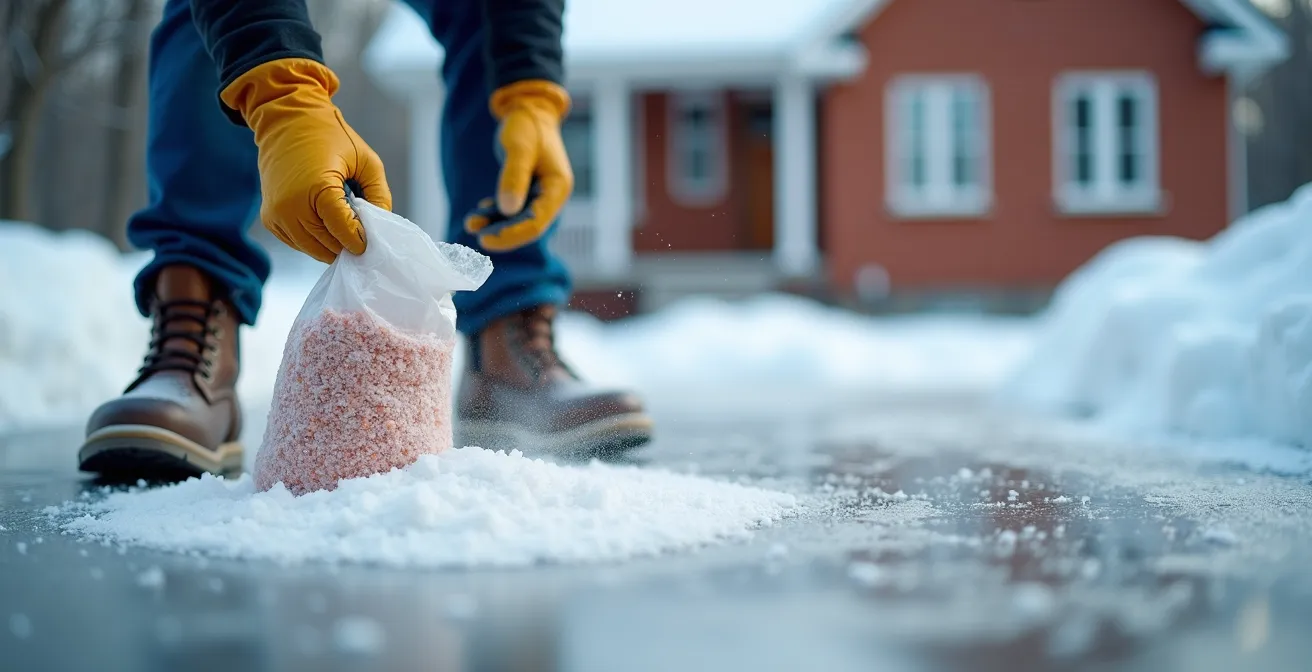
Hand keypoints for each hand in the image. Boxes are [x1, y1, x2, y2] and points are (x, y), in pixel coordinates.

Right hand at [221, 58, 391, 262]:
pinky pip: (297, 243)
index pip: (343, 230)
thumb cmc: (329, 136)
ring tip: (345, 233)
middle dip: (347, 245)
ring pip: (312, 249)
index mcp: (318, 188)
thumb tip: (380, 225)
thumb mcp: (366, 159)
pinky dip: (314, 242)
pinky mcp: (270, 218)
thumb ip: (379, 194)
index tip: (371, 242)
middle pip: (328, 245)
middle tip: (362, 238)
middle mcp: (292, 205)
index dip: (360, 240)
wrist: (286, 120)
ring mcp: (277, 214)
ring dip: (331, 246)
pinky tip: (326, 227)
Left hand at [464, 80, 572, 251]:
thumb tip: (507, 210)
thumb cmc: (527, 126)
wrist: (528, 110)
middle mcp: (551, 195)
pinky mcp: (527, 191)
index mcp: (558, 187)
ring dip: (495, 224)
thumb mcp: (519, 148)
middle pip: (528, 225)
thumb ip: (513, 177)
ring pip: (518, 220)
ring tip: (471, 223)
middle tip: (476, 235)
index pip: (536, 222)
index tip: (487, 239)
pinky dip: (494, 213)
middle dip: (502, 232)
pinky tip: (478, 214)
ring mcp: (540, 194)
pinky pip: (511, 209)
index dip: (512, 235)